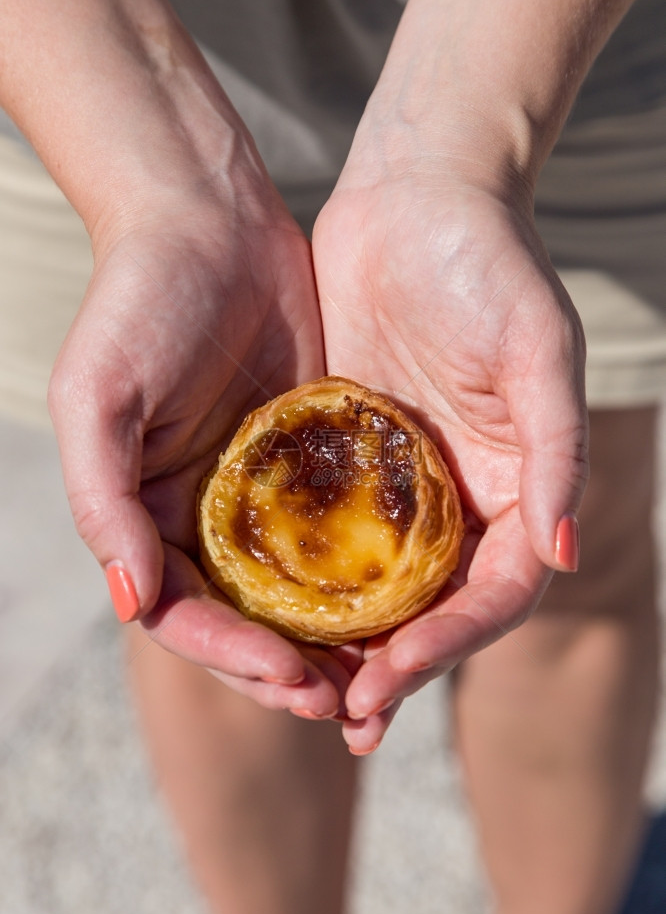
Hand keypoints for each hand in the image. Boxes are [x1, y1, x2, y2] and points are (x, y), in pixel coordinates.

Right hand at [48, 171, 350, 718]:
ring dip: (337, 637)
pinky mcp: (314, 455)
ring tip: (385, 673)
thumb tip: (131, 605)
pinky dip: (367, 569)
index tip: (292, 679)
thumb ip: (102, 502)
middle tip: (351, 702)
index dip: (235, 656)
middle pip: (248, 618)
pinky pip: (343, 527)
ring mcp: (263, 489)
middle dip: (293, 667)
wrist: (208, 217)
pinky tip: (407, 595)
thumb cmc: (136, 301)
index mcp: (150, 516)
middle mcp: (205, 515)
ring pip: (301, 587)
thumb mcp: (97, 396)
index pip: (187, 614)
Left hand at [313, 165, 588, 751]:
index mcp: (514, 487)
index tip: (389, 678)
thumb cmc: (490, 262)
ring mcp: (399, 482)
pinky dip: (300, 579)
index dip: (448, 644)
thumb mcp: (536, 348)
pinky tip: (260, 612)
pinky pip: (322, 532)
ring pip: (373, 586)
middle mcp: (459, 498)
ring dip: (342, 644)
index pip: (493, 593)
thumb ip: (556, 449)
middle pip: (432, 608)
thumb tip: (564, 555)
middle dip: (392, 665)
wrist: (418, 196)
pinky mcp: (344, 455)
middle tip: (340, 717)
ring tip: (298, 694)